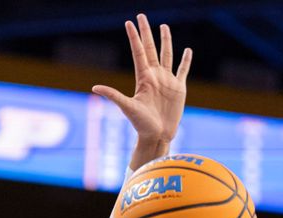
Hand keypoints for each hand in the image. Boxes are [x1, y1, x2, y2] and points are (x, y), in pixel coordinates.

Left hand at [92, 14, 191, 167]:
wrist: (157, 135)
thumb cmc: (140, 124)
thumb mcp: (127, 107)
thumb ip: (113, 95)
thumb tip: (95, 87)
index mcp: (143, 77)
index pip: (138, 52)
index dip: (134, 37)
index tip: (129, 22)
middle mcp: (154, 76)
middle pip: (150, 48)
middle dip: (146, 32)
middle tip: (142, 15)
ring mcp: (167, 81)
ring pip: (167, 55)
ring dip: (165, 41)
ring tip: (164, 26)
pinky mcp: (179, 88)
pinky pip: (183, 71)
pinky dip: (185, 61)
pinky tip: (187, 50)